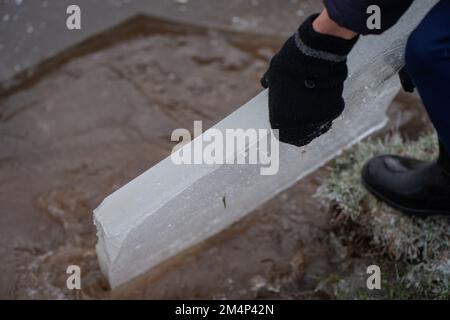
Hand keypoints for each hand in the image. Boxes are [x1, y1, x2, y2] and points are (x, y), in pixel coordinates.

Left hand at [262, 12, 357, 146]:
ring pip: (317, 129)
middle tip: (302, 119)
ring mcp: (317, 121)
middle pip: (300, 138)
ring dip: (314, 122)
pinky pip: (329, 116)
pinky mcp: (334, 112)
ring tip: (314, 107)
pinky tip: (325, 99)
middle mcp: (298, 127)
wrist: (315, 55)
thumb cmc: (289, 64)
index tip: (287, 123)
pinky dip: (327, 111)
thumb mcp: (273, 74)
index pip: (281, 135)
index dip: (284, 129)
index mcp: (279, 121)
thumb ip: (270, 84)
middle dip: (301, 131)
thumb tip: (266, 83)